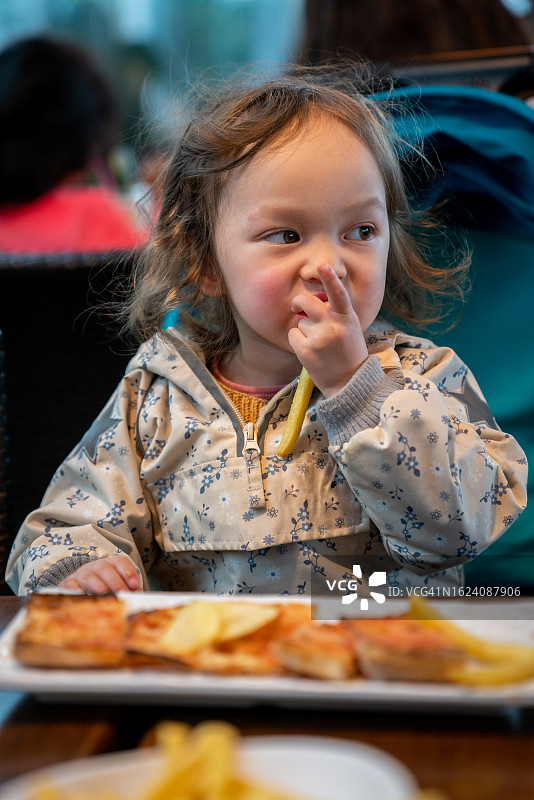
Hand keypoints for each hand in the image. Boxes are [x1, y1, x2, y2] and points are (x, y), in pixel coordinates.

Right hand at [58, 555, 141, 593]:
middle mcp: (96, 567)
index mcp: (110, 565)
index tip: (135, 586)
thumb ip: (128, 590)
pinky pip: (69, 584)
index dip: (128, 572)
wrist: (77, 585)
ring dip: (97, 585)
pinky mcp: (68, 584)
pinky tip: (80, 595)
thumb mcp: (116, 586)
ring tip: (104, 593)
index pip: (120, 562)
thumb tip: (139, 597)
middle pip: (105, 568)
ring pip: (89, 576)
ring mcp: (81, 574)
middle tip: (122, 594)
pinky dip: (74, 589)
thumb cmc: (102, 587)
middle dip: (115, 582)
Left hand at [288, 263, 367, 396]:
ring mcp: (319, 338)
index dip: (330, 278)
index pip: (338, 294)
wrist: (349, 382)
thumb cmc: (348, 352)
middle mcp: (333, 326)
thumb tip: (309, 302)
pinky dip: (298, 340)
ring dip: (304, 329)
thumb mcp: (349, 328)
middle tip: (298, 308)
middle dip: (299, 303)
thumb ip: (334, 313)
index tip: (322, 264)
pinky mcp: (306, 350)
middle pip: (306, 302)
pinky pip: (293, 335)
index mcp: (347, 318)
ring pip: (300, 321)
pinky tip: (310, 351)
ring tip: (319, 344)